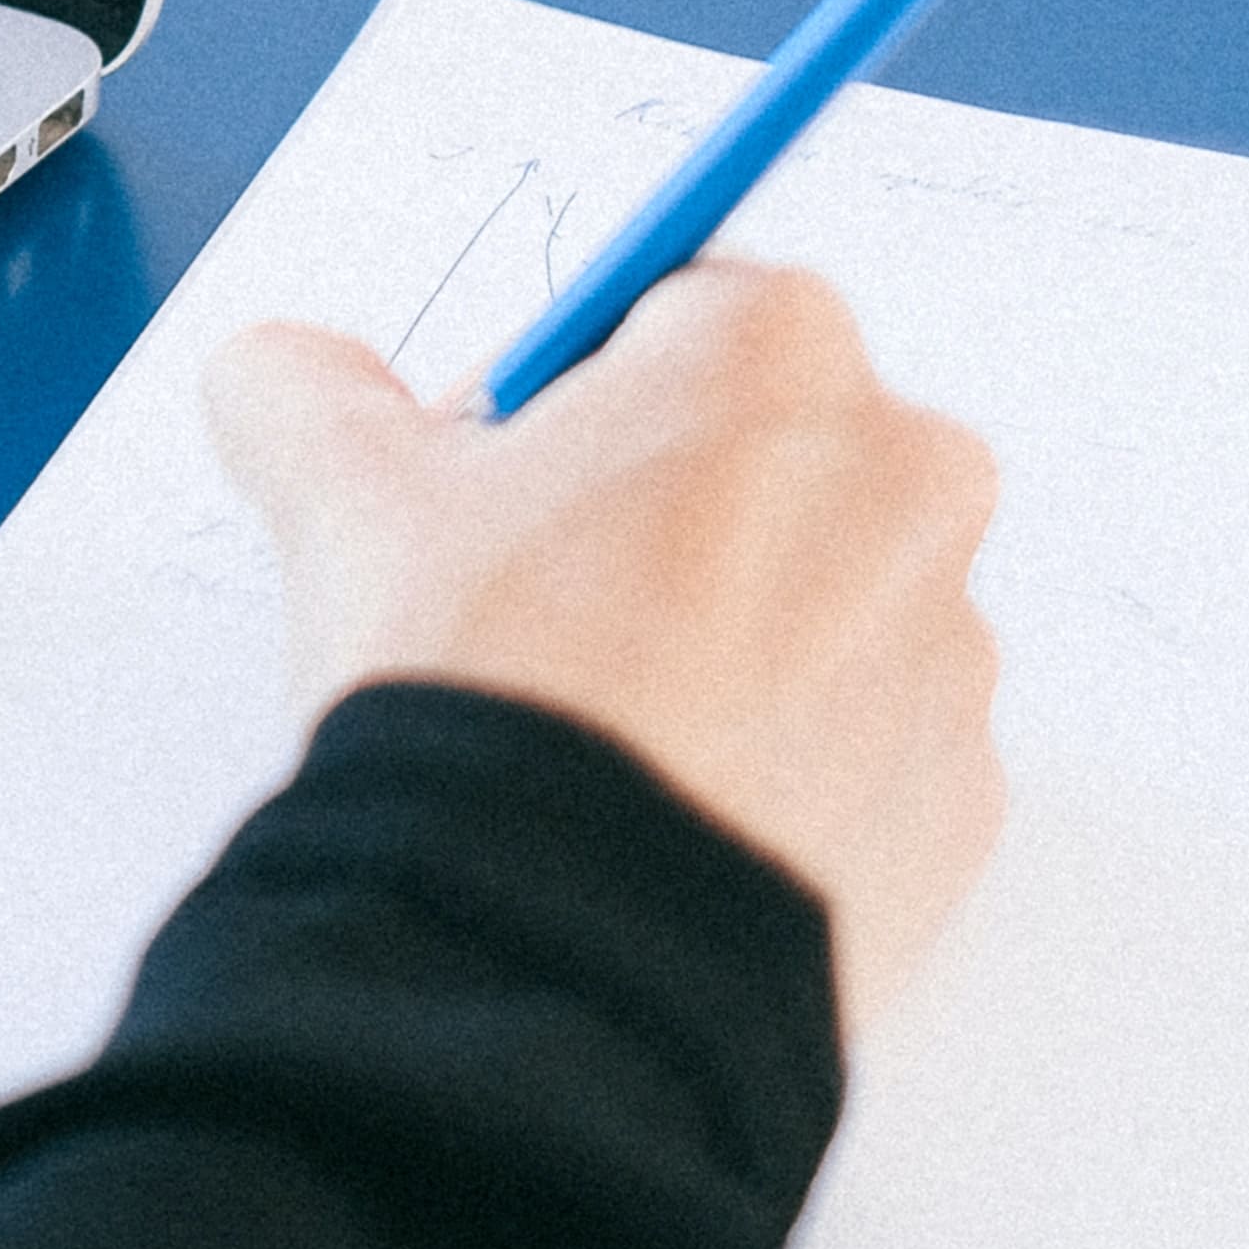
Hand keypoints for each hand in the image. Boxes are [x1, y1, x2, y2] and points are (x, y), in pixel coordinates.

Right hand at [206, 262, 1009, 1032]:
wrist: (572, 937)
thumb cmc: (488, 677)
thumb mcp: (335, 486)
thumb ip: (304, 383)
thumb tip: (287, 375)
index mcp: (779, 353)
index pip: (670, 310)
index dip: (563, 389)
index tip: (496, 471)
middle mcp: (906, 476)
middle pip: (763, 448)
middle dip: (659, 501)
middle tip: (533, 595)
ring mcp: (949, 648)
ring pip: (817, 597)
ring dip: (722, 631)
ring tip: (593, 722)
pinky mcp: (961, 796)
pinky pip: (859, 741)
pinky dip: (777, 757)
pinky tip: (661, 801)